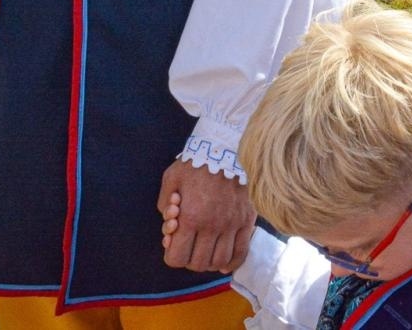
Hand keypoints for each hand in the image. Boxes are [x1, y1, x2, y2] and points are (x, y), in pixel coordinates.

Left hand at [157, 159, 253, 273]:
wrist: (227, 148)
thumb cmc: (196, 163)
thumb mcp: (171, 179)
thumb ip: (164, 204)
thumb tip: (170, 226)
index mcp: (191, 217)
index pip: (177, 258)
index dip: (172, 255)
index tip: (174, 245)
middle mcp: (212, 225)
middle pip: (198, 264)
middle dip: (189, 259)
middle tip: (190, 246)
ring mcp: (232, 224)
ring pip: (219, 262)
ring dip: (209, 262)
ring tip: (206, 250)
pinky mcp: (246, 221)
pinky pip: (241, 253)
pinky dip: (231, 262)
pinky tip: (224, 259)